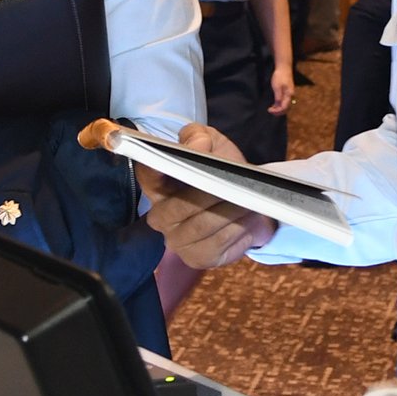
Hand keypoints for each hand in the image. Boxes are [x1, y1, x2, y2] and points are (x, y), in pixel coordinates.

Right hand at [139, 122, 276, 267]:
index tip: (181, 161)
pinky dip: (237, 230)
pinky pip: (217, 243)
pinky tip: (248, 220)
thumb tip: (197, 146)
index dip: (158, 167)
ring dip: (230, 212)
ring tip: (248, 200)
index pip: (147, 173)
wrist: (246, 201)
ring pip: (202, 225)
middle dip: (212, 194)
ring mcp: (175, 240)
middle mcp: (158, 215)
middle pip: (181, 206)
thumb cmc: (222, 170)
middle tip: (237, 186)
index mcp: (155, 184)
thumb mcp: (211, 144)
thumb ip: (198, 137)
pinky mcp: (196, 258)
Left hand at [267, 65, 292, 115]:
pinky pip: (284, 101)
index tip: (269, 110)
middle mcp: (290, 96)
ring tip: (271, 109)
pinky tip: (274, 105)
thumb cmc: (280, 76)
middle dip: (278, 112)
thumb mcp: (277, 87)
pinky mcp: (287, 92)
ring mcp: (289, 94)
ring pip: (286, 105)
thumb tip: (278, 105)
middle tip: (270, 111)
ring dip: (279, 109)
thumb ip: (278, 97)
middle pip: (286, 108)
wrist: (284, 68)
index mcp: (289, 95)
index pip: (284, 107)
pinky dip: (279, 105)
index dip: (277, 111)